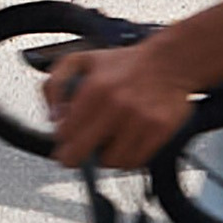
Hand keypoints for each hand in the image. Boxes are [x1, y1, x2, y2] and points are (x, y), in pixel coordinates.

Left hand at [47, 42, 193, 168]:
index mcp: (95, 88)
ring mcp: (140, 120)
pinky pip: (135, 161)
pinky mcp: (160, 131)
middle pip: (82, 154)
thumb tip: (53, 117)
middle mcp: (118, 105)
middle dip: (76, 155)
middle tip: (79, 152)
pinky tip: (127, 142)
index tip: (66, 138)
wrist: (169, 62)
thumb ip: (55, 84)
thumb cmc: (125, 64)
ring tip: (109, 140)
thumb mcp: (81, 61)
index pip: (64, 134)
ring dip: (106, 156)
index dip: (63, 138)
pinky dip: (128, 157)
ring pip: (110, 162)